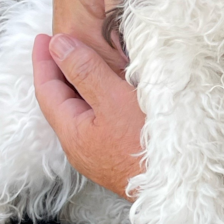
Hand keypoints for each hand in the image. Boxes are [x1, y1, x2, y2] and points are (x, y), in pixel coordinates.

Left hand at [33, 32, 144, 199]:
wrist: (178, 186)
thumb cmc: (147, 148)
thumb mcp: (114, 100)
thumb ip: (86, 71)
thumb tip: (59, 46)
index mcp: (72, 132)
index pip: (47, 90)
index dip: (44, 61)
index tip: (45, 37)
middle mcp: (81, 146)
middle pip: (62, 101)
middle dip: (60, 70)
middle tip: (62, 45)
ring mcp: (99, 152)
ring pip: (82, 110)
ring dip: (80, 83)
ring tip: (85, 61)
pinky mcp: (119, 153)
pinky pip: (98, 118)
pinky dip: (98, 97)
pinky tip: (111, 91)